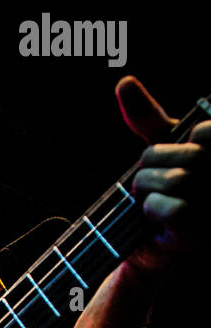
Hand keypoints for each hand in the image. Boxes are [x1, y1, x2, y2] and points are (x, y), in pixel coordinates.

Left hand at [115, 76, 208, 278]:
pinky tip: (154, 220)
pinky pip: (175, 209)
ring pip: (178, 181)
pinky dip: (154, 211)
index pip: (205, 132)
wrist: (145, 245)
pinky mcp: (199, 237)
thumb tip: (124, 82)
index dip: (176, 143)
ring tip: (149, 201)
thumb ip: (148, 118)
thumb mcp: (160, 149)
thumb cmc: (160, 192)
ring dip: (148, 189)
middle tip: (148, 184)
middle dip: (154, 165)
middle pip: (191, 155)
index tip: (169, 160)